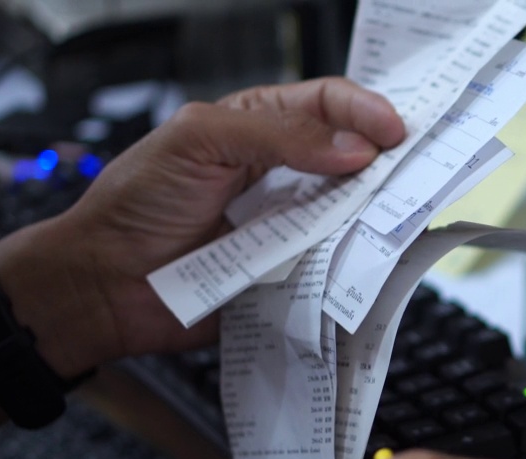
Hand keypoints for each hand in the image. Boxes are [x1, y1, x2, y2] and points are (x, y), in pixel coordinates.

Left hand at [0, 77, 404, 376]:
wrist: (105, 287)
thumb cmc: (135, 204)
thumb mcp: (198, 141)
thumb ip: (275, 136)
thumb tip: (352, 148)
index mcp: (260, 127)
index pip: (328, 104)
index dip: (366, 111)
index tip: (396, 131)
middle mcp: (284, 175)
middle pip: (354, 160)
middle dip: (389, 161)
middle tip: (420, 167)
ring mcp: (291, 227)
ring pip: (353, 214)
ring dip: (377, 213)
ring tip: (403, 213)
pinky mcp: (291, 275)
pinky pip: (335, 267)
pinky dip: (356, 263)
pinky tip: (372, 258)